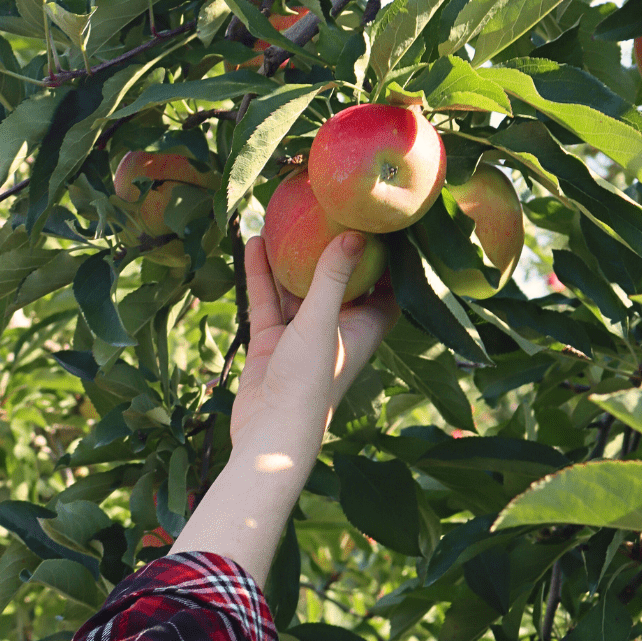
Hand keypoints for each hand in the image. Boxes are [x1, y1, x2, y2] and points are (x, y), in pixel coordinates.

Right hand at [231, 233, 399, 456]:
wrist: (269, 435)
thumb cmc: (309, 383)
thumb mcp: (322, 322)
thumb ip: (334, 277)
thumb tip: (356, 231)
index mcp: (365, 328)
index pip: (386, 286)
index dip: (388, 257)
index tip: (384, 221)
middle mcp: (338, 329)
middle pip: (340, 280)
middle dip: (334, 247)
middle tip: (330, 205)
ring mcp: (303, 335)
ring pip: (299, 287)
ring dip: (292, 257)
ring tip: (287, 216)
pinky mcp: (273, 341)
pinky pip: (268, 300)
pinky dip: (261, 274)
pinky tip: (253, 242)